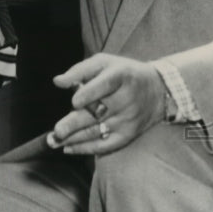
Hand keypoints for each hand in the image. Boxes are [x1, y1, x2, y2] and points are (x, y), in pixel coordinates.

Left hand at [50, 53, 165, 155]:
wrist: (158, 90)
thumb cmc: (123, 73)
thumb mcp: (104, 63)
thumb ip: (79, 71)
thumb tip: (57, 81)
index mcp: (120, 76)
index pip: (105, 85)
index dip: (89, 94)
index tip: (74, 102)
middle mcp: (126, 99)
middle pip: (98, 113)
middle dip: (75, 123)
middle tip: (57, 131)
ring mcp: (128, 119)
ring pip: (98, 131)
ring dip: (74, 138)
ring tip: (54, 141)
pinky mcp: (128, 134)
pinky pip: (106, 144)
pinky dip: (86, 148)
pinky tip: (69, 148)